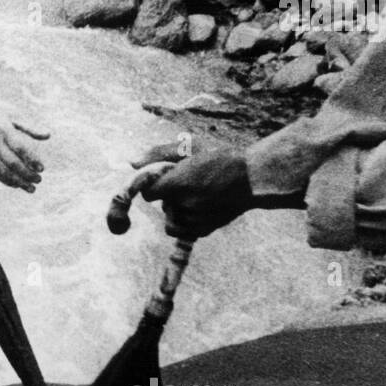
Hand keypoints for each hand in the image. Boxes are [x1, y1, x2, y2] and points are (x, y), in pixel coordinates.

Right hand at [0, 103, 48, 191]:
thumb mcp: (11, 117)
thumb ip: (29, 128)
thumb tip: (48, 135)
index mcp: (3, 128)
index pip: (20, 147)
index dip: (32, 160)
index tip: (42, 168)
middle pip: (12, 163)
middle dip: (27, 175)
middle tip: (39, 180)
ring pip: (3, 172)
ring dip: (18, 182)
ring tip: (31, 187)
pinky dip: (7, 181)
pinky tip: (17, 184)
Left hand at [132, 141, 253, 238]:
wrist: (253, 178)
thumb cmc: (221, 157)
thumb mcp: (190, 146)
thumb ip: (158, 153)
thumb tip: (132, 163)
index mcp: (177, 184)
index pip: (148, 192)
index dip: (155, 183)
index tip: (167, 176)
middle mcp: (183, 205)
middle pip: (162, 205)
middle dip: (170, 194)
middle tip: (193, 181)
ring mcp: (194, 221)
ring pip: (171, 220)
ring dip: (178, 210)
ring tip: (199, 194)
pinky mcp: (203, 230)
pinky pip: (183, 232)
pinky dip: (186, 224)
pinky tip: (188, 239)